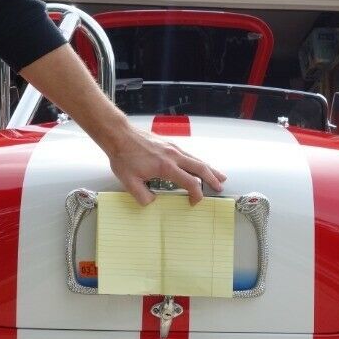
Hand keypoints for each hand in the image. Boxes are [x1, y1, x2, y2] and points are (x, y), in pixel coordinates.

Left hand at [18, 45, 224, 203]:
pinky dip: (197, 161)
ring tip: (219, 175)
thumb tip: (153, 202)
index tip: (194, 202)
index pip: (190, 183)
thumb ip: (143, 196)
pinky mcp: (168, 144)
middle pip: (200, 168)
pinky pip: (189, 154)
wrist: (118, 135)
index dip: (196, 194)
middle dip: (212, 178)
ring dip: (208, 168)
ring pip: (196, 159)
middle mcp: (173, 156)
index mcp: (166, 167)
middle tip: (220, 186)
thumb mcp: (129, 182)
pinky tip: (198, 164)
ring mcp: (172, 148)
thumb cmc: (123, 156)